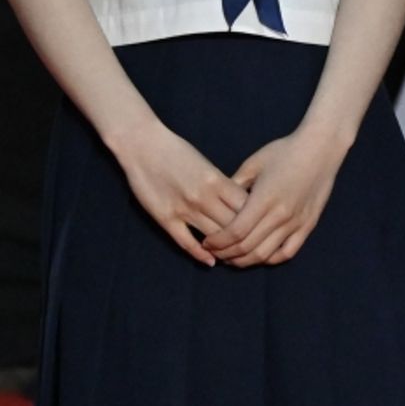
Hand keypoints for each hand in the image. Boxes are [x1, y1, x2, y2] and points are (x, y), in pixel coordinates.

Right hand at [116, 120, 249, 266]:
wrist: (142, 145)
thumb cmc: (175, 151)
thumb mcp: (205, 164)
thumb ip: (221, 184)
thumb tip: (239, 201)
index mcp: (216, 180)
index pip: (246, 207)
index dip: (257, 220)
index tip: (261, 227)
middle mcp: (204, 197)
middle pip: (234, 225)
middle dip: (245, 239)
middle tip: (251, 248)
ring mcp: (184, 209)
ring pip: (213, 237)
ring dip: (224, 249)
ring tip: (232, 256)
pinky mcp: (166, 218)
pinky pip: (186, 243)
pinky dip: (200, 254)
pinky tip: (210, 261)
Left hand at [202, 129, 342, 267]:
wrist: (320, 148)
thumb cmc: (284, 151)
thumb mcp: (253, 164)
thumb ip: (234, 184)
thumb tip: (218, 201)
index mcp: (264, 199)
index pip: (236, 232)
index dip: (218, 242)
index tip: (207, 243)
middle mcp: (280, 215)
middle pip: (248, 247)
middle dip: (226, 254)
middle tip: (215, 253)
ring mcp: (296, 223)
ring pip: (266, 254)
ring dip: (245, 261)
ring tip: (233, 258)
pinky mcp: (308, 226)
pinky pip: (288, 252)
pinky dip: (271, 259)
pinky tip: (260, 256)